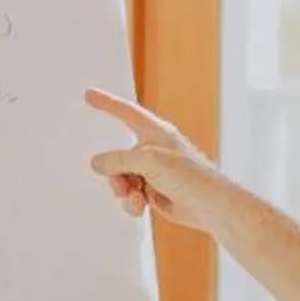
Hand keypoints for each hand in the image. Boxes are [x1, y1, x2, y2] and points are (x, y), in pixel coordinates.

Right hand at [85, 91, 221, 229]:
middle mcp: (153, 150)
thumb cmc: (190, 176)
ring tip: (136, 197)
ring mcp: (154, 172)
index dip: (106, 103)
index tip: (89, 94)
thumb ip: (119, 160)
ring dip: (124, 190)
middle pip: (118, 156)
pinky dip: (132, 202)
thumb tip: (97, 163)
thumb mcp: (149, 161)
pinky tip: (142, 206)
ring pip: (122, 178)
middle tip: (122, 184)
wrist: (210, 206)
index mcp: (155, 133)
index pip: (125, 112)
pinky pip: (131, 195)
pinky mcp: (155, 191)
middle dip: (115, 173)